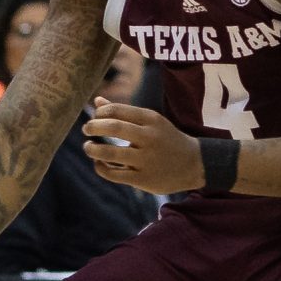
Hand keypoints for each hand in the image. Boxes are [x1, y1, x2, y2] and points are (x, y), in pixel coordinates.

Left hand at [81, 100, 204, 193]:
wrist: (194, 164)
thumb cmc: (166, 139)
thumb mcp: (151, 121)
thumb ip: (124, 112)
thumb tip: (97, 101)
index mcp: (151, 119)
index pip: (117, 110)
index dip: (100, 113)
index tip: (95, 117)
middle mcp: (149, 138)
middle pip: (113, 128)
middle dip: (93, 127)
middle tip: (86, 129)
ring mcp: (146, 160)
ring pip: (110, 154)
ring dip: (92, 149)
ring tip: (88, 147)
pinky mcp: (143, 179)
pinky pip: (114, 174)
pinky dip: (100, 168)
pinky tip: (99, 164)